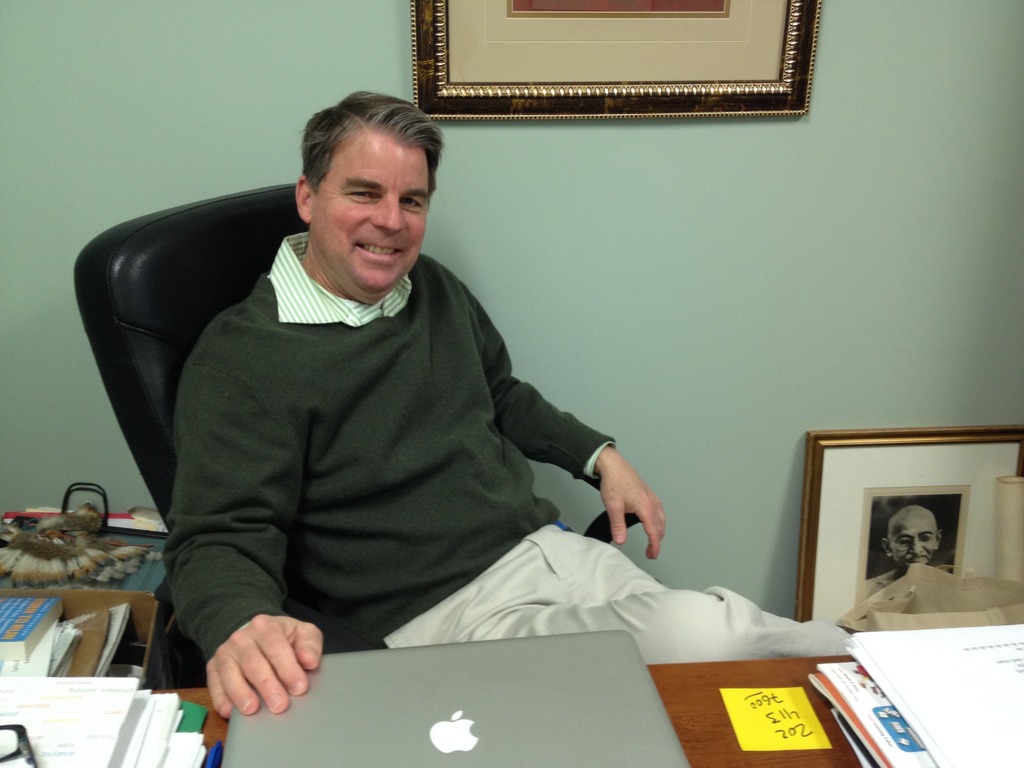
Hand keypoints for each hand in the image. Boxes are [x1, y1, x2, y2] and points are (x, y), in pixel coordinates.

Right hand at [206, 614, 322, 718]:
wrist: (255, 634)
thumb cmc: (282, 638)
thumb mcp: (301, 633)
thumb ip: (309, 644)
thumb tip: (309, 661)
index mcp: (265, 626)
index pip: (276, 647)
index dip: (288, 668)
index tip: (299, 687)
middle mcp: (242, 637)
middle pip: (253, 663)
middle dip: (267, 685)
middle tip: (280, 705)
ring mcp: (225, 652)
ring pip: (230, 674)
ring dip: (241, 693)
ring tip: (252, 710)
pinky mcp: (213, 667)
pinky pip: (214, 684)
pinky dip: (220, 698)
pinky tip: (229, 711)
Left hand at [593, 446, 664, 558]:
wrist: (613, 465)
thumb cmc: (613, 483)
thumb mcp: (613, 506)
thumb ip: (618, 525)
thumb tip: (621, 541)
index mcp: (645, 507)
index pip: (653, 531)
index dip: (654, 546)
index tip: (653, 555)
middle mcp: (652, 502)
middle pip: (660, 526)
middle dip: (657, 541)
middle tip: (650, 552)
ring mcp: (651, 497)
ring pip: (661, 518)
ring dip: (659, 531)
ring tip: (653, 540)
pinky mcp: (648, 493)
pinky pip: (659, 510)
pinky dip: (658, 520)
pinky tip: (653, 521)